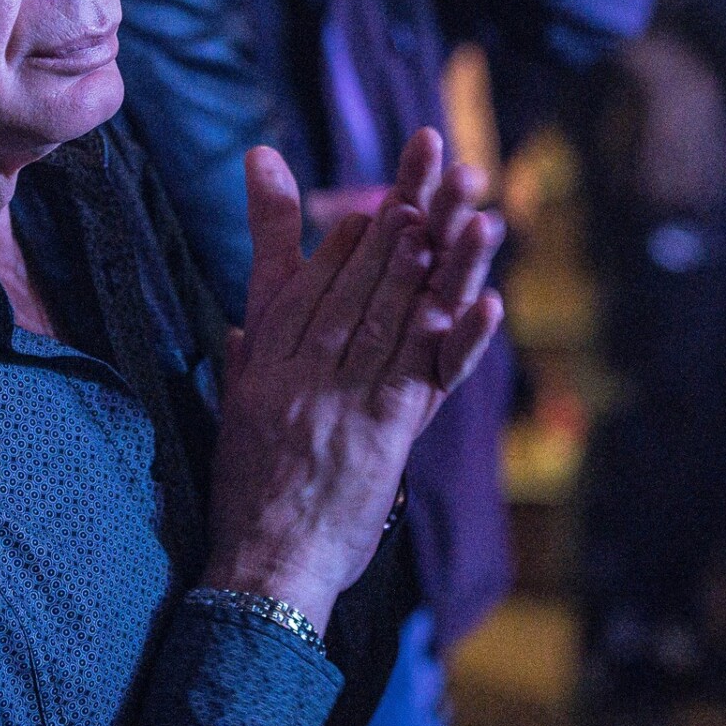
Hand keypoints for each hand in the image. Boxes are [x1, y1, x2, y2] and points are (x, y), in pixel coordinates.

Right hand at [204, 130, 503, 630]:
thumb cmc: (249, 483)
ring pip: (399, 310)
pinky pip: (428, 374)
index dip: (357, 233)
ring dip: (440, 256)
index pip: (318, 276)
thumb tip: (242, 311)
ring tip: (470, 207)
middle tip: (437, 160)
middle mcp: (305, 363)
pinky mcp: (384, 432)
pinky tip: (488, 302)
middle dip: (404, 214)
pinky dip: (460, 337)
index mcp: (269, 351)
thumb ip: (248, 339)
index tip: (388, 192)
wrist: (258, 565)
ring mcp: (345, 395)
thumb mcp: (236, 394)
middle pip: (364, 276)